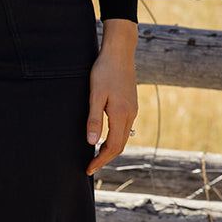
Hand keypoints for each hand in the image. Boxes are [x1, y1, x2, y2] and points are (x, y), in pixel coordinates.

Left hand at [86, 18, 137, 175]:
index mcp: (121, 115)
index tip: (89, 168)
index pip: (113, 147)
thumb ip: (94, 119)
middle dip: (105, 158)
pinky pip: (125, 128)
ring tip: (96, 155)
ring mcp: (133, 110)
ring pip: (124, 137)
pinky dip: (115, 137)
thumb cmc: (104, 71)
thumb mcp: (95, 95)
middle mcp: (130, 115)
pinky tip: (105, 137)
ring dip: (111, 148)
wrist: (120, 52)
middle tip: (90, 165)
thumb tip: (91, 142)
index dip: (101, 160)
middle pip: (120, 145)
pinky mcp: (131, 104)